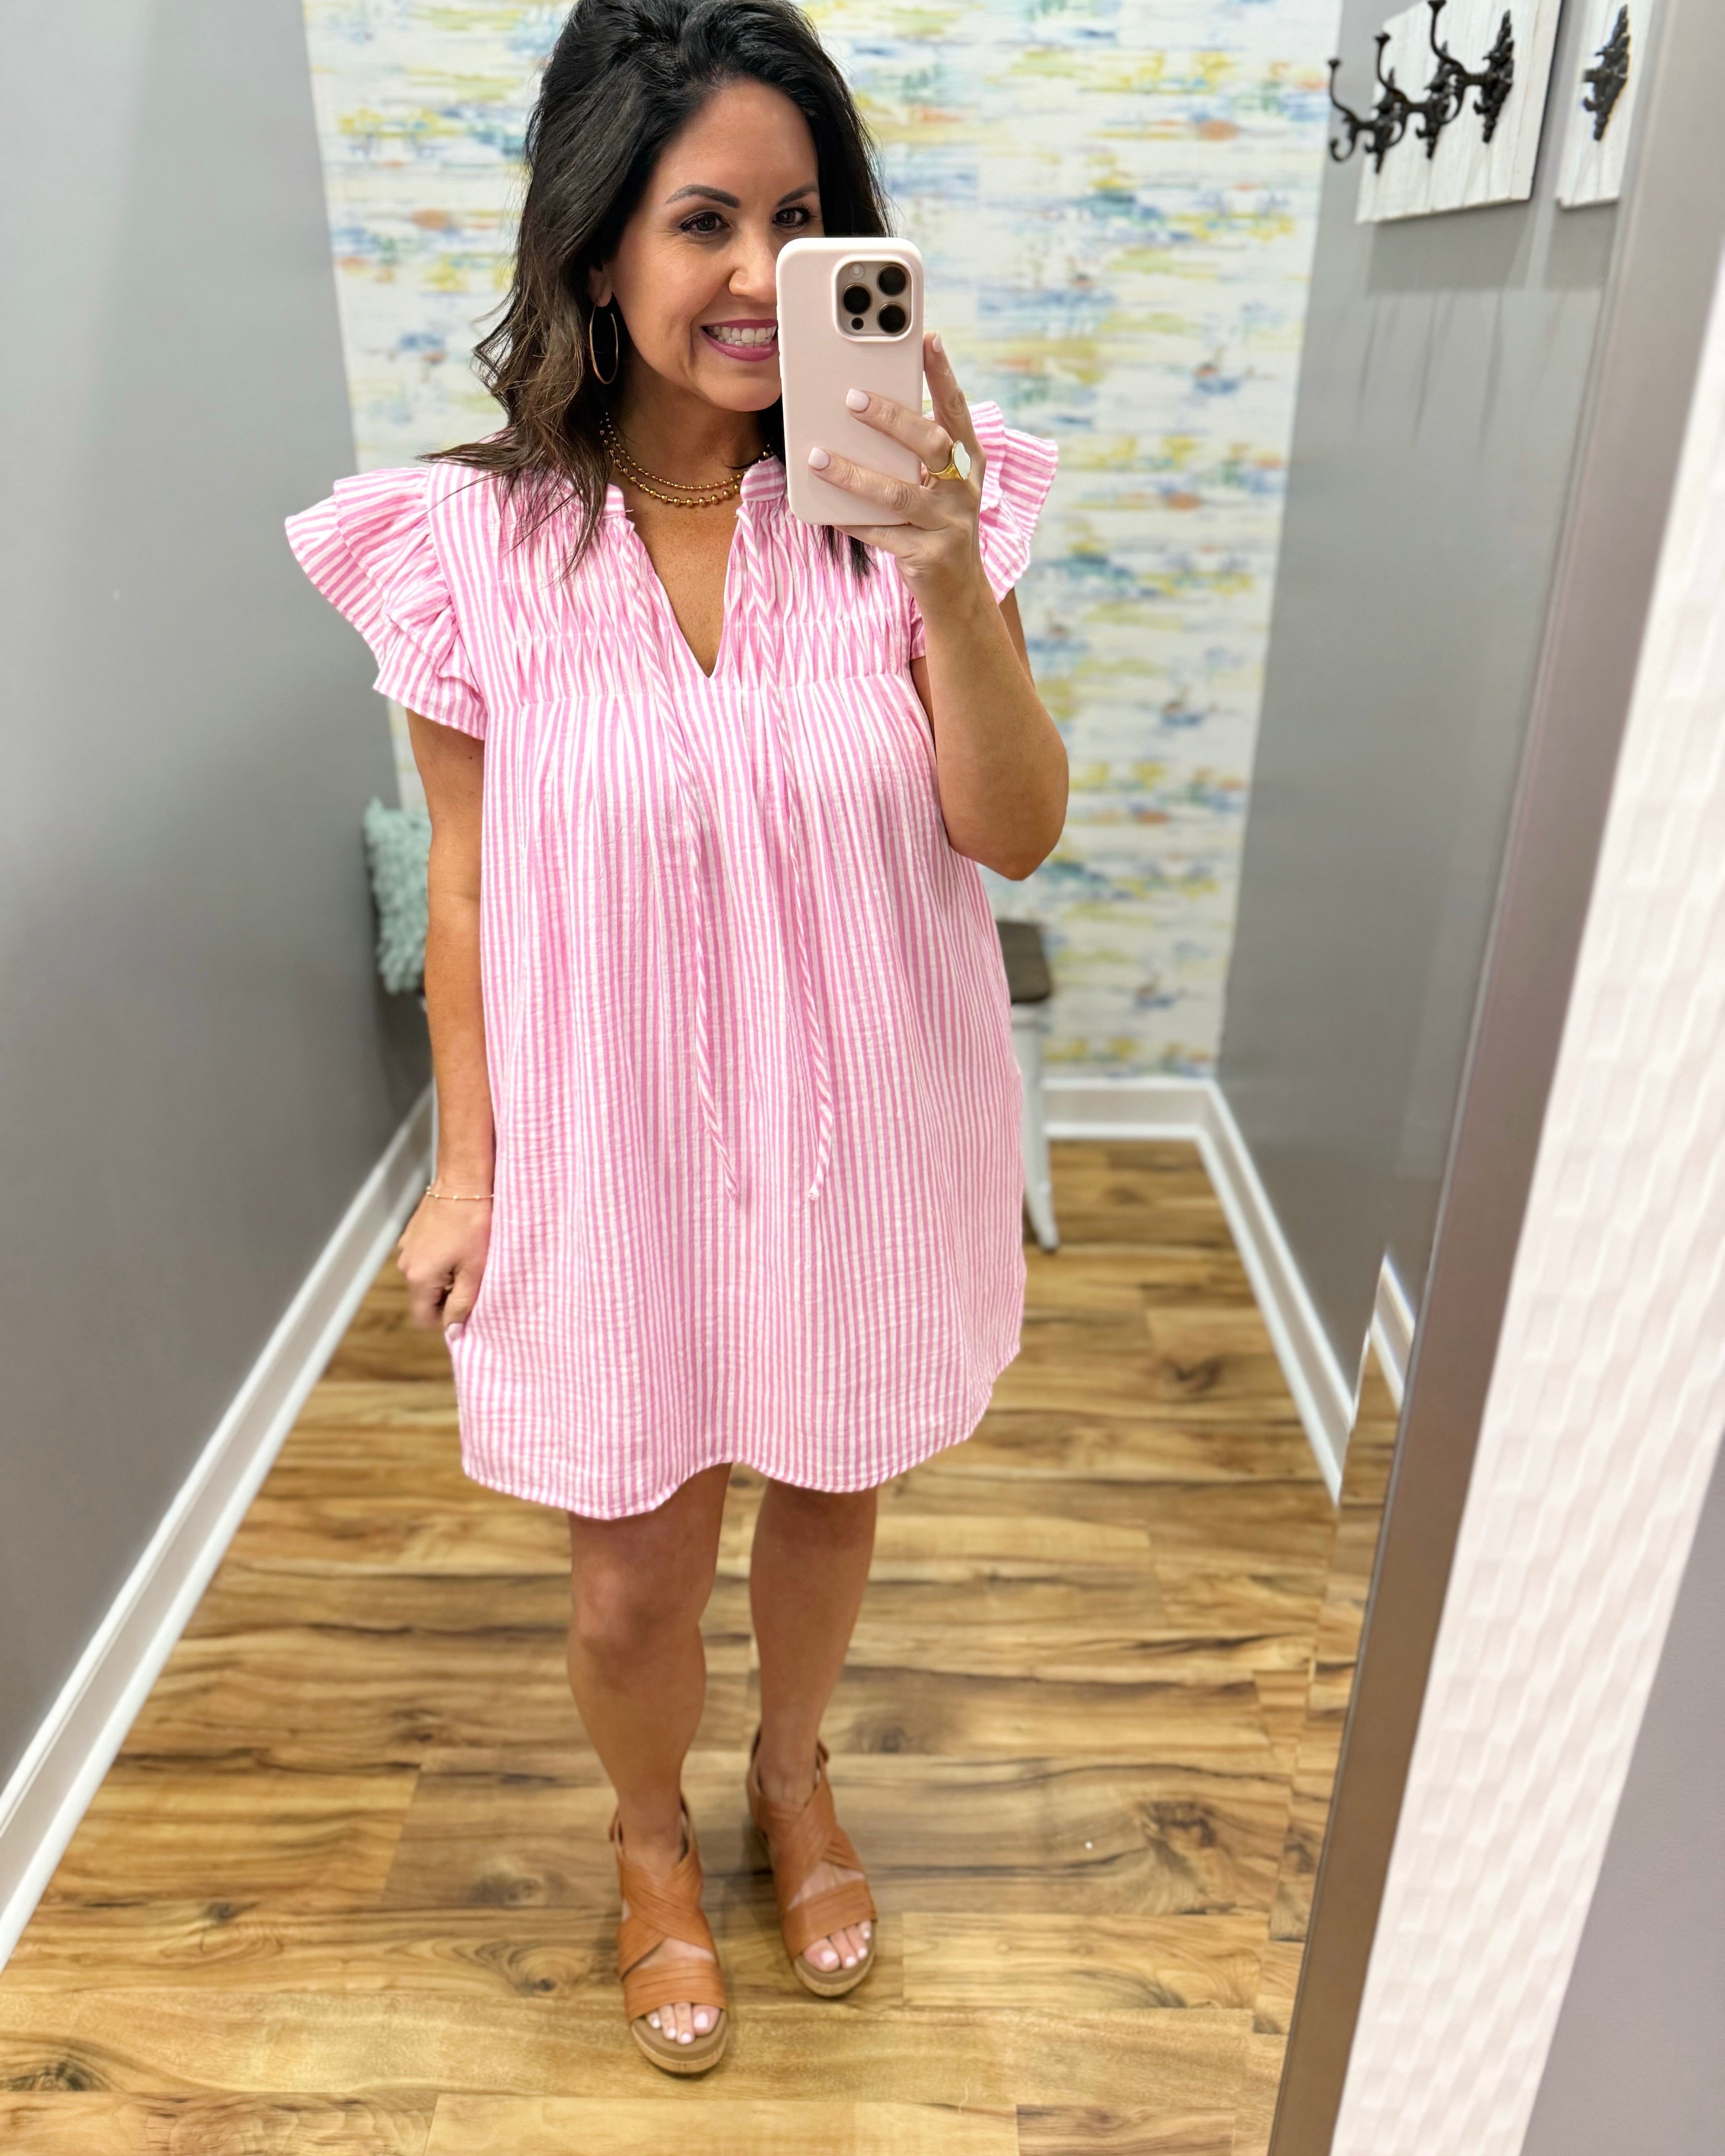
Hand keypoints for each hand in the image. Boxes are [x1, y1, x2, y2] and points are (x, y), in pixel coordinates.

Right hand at [397, 1189, 490, 1336]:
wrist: (464, 1181)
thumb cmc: (474, 1225)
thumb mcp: (475, 1270)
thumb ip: (463, 1305)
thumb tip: (453, 1333)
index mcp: (419, 1278)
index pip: (423, 1318)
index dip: (445, 1319)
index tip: (466, 1305)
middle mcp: (406, 1264)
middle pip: (424, 1297)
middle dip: (447, 1295)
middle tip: (473, 1277)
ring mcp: (406, 1247)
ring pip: (426, 1276)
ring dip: (445, 1275)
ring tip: (468, 1257)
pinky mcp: (413, 1233)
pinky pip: (425, 1257)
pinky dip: (440, 1257)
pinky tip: (459, 1242)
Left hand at [808, 333, 987, 611]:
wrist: (959, 595)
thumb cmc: (937, 526)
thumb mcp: (935, 486)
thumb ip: (911, 455)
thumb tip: (863, 413)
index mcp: (967, 464)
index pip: (957, 411)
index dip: (944, 375)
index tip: (927, 339)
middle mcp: (963, 491)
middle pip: (931, 445)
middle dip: (892, 419)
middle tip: (853, 398)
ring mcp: (949, 525)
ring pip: (898, 493)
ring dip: (855, 474)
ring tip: (818, 457)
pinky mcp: (928, 557)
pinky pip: (882, 534)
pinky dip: (852, 520)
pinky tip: (825, 508)